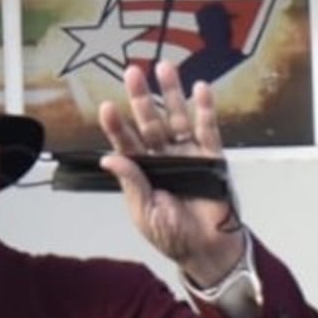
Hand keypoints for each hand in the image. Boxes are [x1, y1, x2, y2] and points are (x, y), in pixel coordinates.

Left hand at [97, 60, 245, 286]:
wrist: (207, 251)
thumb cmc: (173, 235)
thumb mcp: (145, 213)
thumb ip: (131, 183)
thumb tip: (108, 158)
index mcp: (143, 170)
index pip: (126, 143)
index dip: (116, 126)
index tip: (106, 107)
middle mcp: (163, 156)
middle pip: (149, 121)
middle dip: (141, 97)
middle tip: (132, 71)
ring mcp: (188, 154)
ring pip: (177, 118)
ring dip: (171, 93)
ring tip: (164, 66)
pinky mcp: (211, 158)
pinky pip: (208, 130)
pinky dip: (205, 110)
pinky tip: (200, 89)